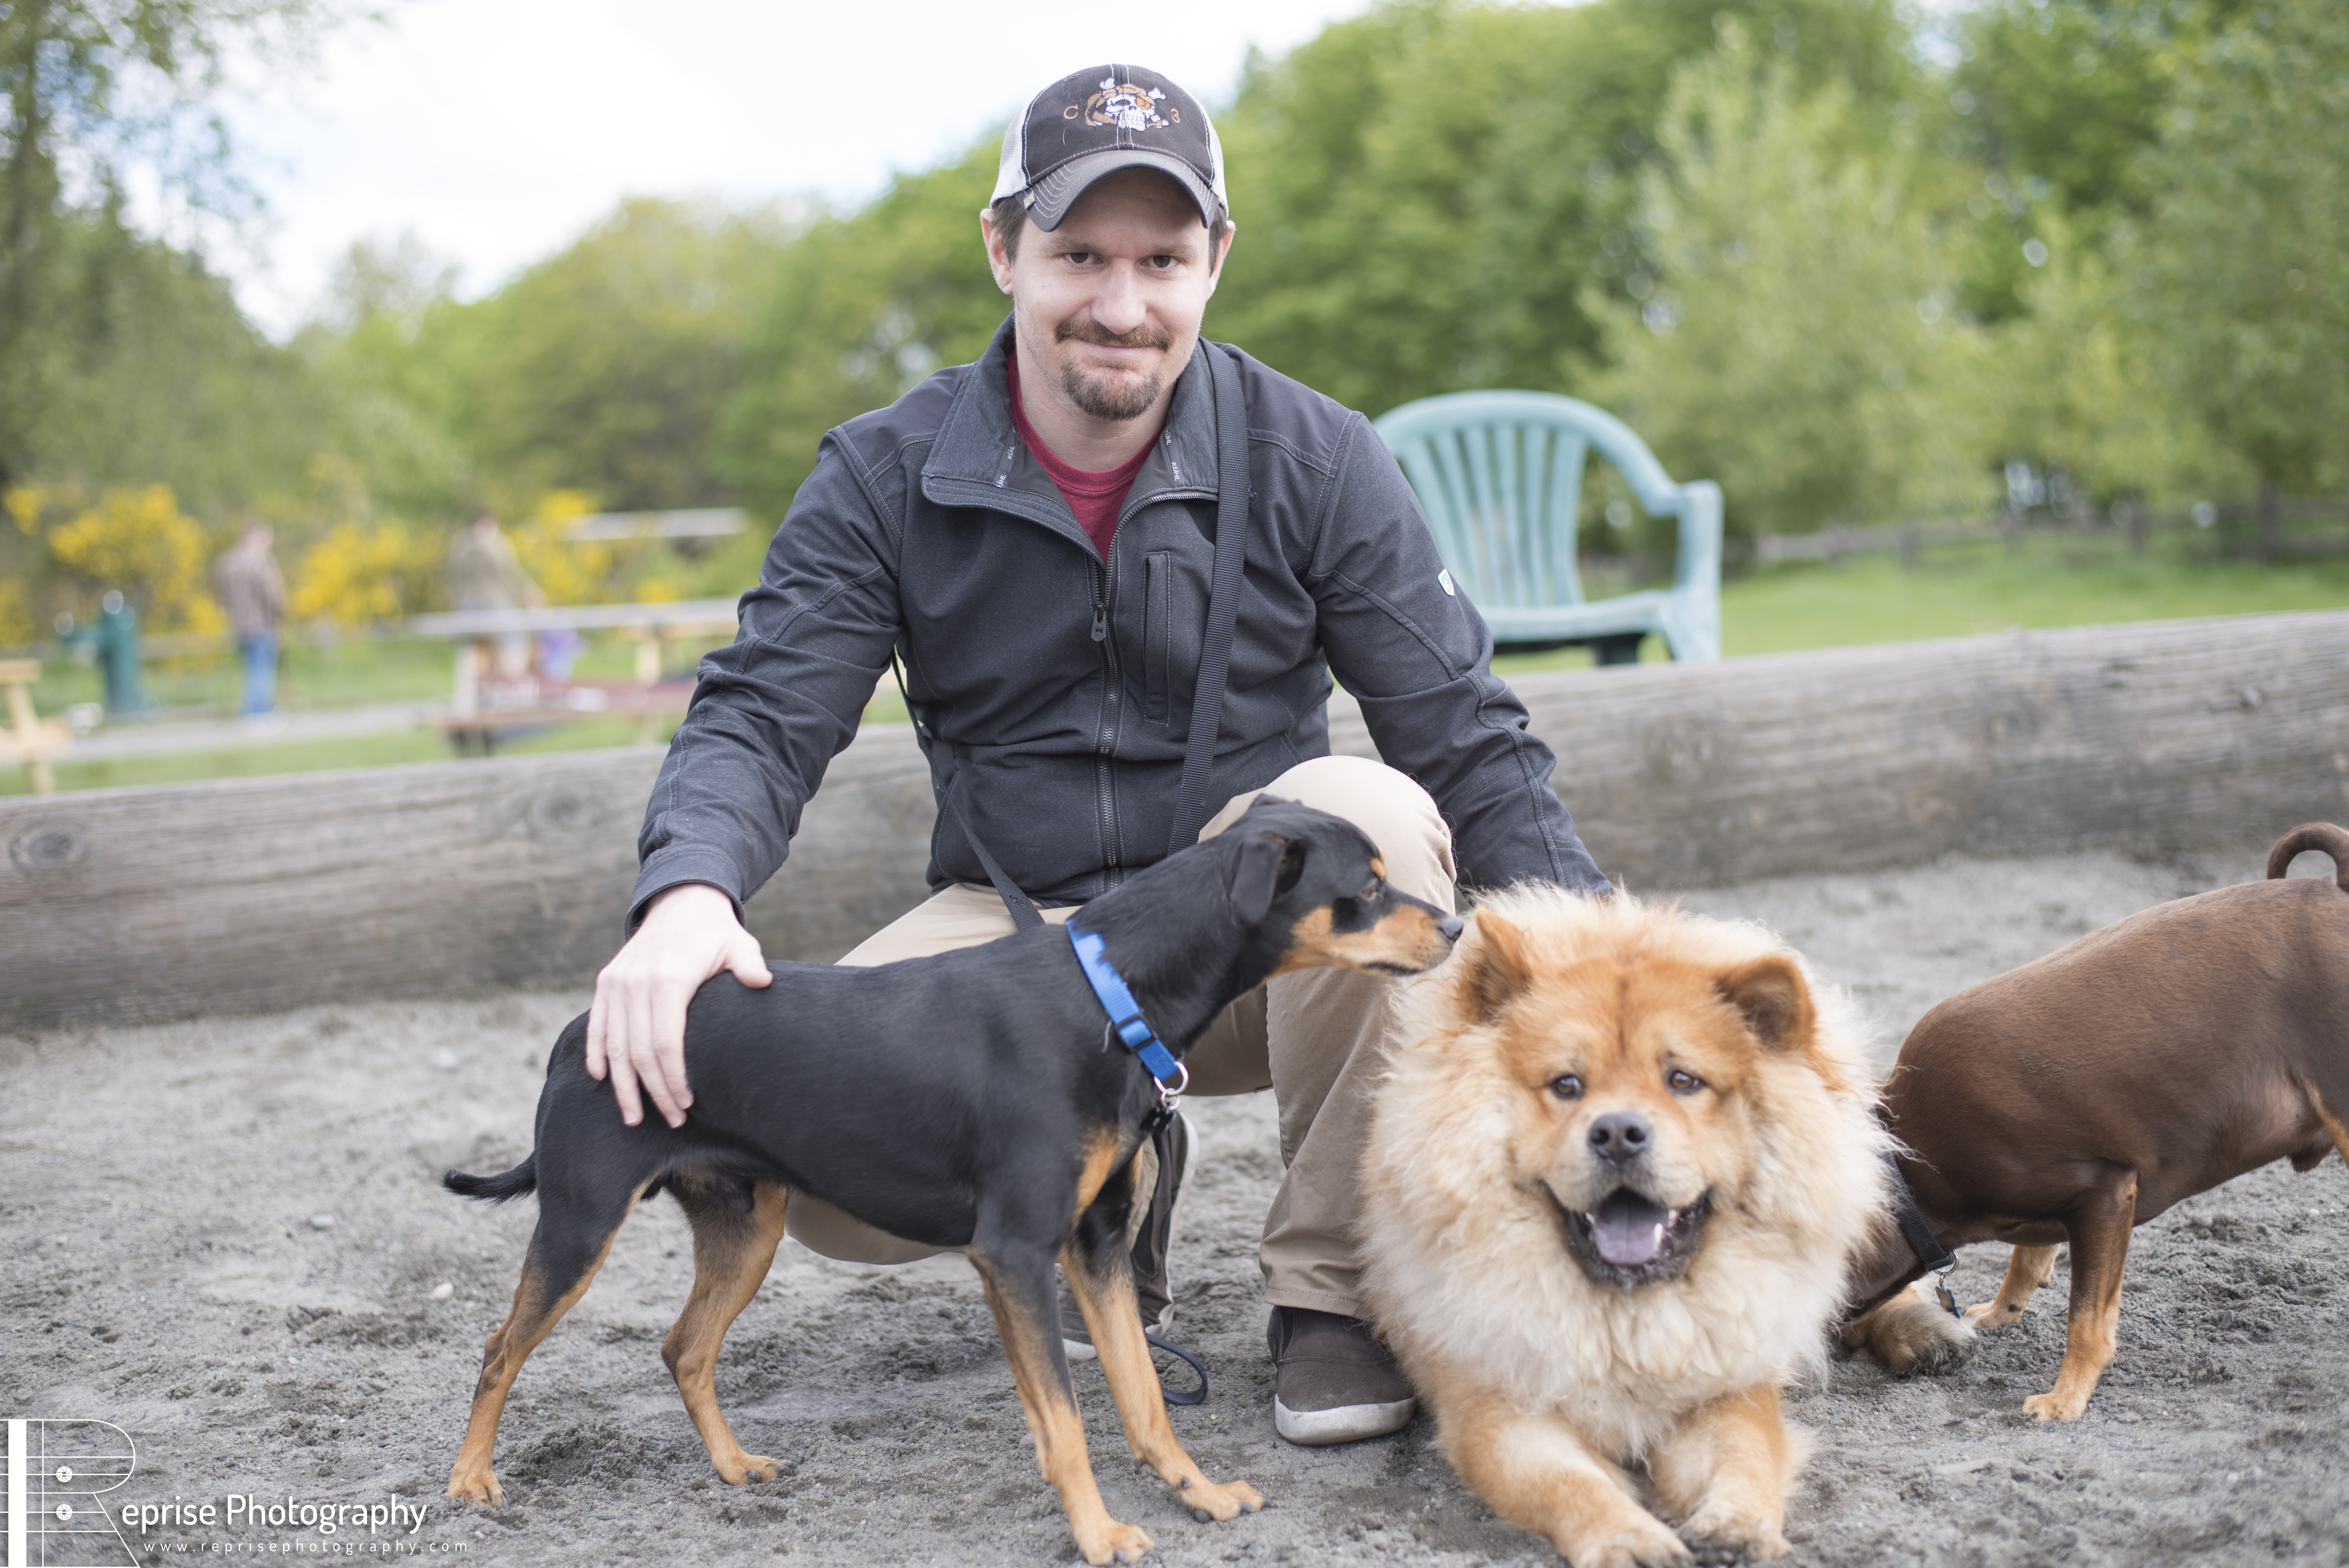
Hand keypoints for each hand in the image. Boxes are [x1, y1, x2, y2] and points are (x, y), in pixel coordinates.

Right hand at [586, 883, 770, 1126]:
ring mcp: (617, 983)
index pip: (665, 1043)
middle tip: (672, 1119)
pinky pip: (597, 1026)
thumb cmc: (716, 933)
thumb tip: (763, 983)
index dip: (673, 1079)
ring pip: (613, 1046)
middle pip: (639, 1052)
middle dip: (654, 1091)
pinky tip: (603, 1079)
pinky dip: (597, 1054)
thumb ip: (749, 966)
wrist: (681, 901)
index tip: (686, 1104)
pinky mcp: (606, 982)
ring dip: (623, 1086)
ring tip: (634, 1116)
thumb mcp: (739, 944)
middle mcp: (636, 982)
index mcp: (669, 978)